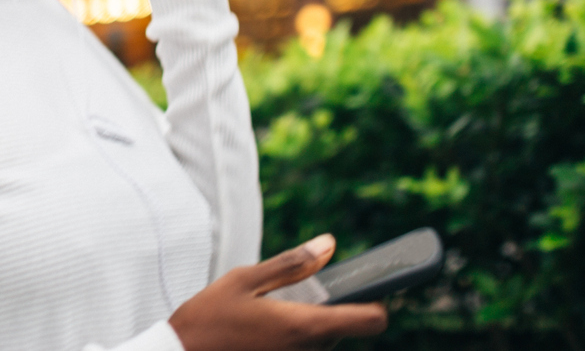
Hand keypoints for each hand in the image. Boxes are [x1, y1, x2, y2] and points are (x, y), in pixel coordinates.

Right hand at [169, 235, 388, 350]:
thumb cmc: (208, 319)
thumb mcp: (245, 280)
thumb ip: (292, 264)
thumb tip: (329, 244)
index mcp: (303, 325)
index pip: (371, 321)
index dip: (376, 302)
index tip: (366, 288)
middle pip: (344, 330)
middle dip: (330, 310)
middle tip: (296, 295)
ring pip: (322, 343)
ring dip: (308, 327)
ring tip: (269, 316)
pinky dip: (292, 340)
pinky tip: (262, 332)